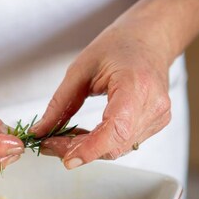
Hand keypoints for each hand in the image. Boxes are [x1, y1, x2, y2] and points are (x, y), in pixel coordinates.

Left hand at [32, 19, 174, 167]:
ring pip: (117, 149)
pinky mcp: (155, 124)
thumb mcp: (80, 69)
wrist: (149, 39)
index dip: (90, 149)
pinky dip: (99, 143)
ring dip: (86, 148)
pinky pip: (124, 143)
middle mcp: (153, 105)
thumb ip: (60, 103)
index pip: (115, 129)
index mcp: (136, 85)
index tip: (66, 159)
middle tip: (47, 144)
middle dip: (78, 150)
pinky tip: (82, 134)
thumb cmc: (119, 46)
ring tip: (61, 138)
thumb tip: (40, 131)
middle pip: (114, 144)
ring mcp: (158, 118)